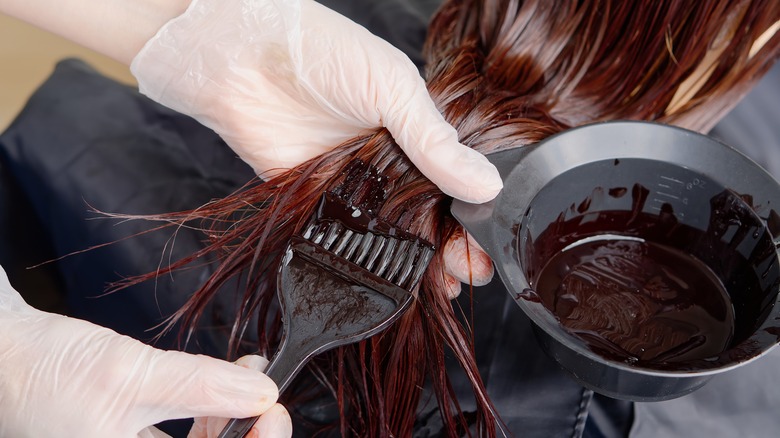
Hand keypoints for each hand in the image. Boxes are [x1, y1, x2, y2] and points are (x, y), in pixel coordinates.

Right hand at [0, 265, 288, 437]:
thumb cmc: (41, 372)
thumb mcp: (130, 379)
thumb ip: (199, 389)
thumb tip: (260, 395)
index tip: (274, 414)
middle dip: (247, 431)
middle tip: (267, 397)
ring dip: (231, 417)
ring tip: (249, 376)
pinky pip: (182, 436)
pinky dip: (208, 410)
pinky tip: (227, 381)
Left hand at [129, 0, 499, 296]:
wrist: (244, 60)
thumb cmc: (324, 54)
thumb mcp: (394, 89)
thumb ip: (434, 141)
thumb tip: (487, 185)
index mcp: (414, 132)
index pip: (453, 180)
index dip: (471, 214)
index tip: (488, 245)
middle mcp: (387, 162)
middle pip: (426, 214)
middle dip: (449, 247)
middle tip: (469, 276)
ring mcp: (353, 185)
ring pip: (390, 233)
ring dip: (413, 262)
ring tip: (437, 289)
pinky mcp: (316, 202)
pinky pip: (346, 238)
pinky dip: (365, 260)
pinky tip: (384, 280)